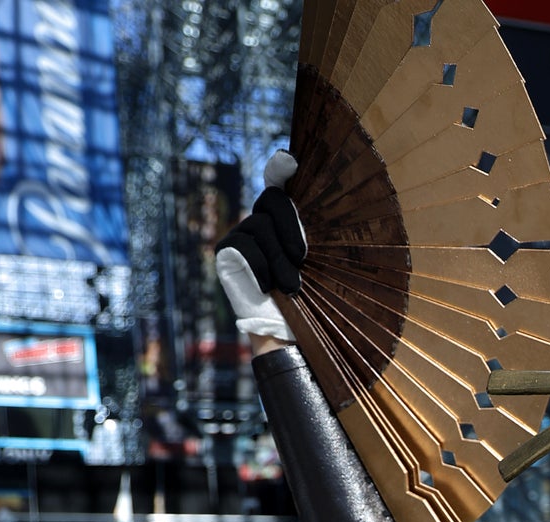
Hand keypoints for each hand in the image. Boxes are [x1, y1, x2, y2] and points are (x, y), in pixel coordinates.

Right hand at [215, 152, 305, 341]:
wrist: (289, 332)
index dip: (281, 167)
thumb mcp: (323, 265)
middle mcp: (264, 218)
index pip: (281, 180)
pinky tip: (266, 287)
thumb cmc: (313, 299)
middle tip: (303, 257)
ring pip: (260, 226)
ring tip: (291, 287)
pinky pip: (244, 245)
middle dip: (291, 226)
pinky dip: (260, 267)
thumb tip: (312, 222)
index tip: (290, 161)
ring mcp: (243, 232)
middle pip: (273, 199)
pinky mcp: (226, 250)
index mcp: (290, 218)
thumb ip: (319, 237)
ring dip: (280, 259)